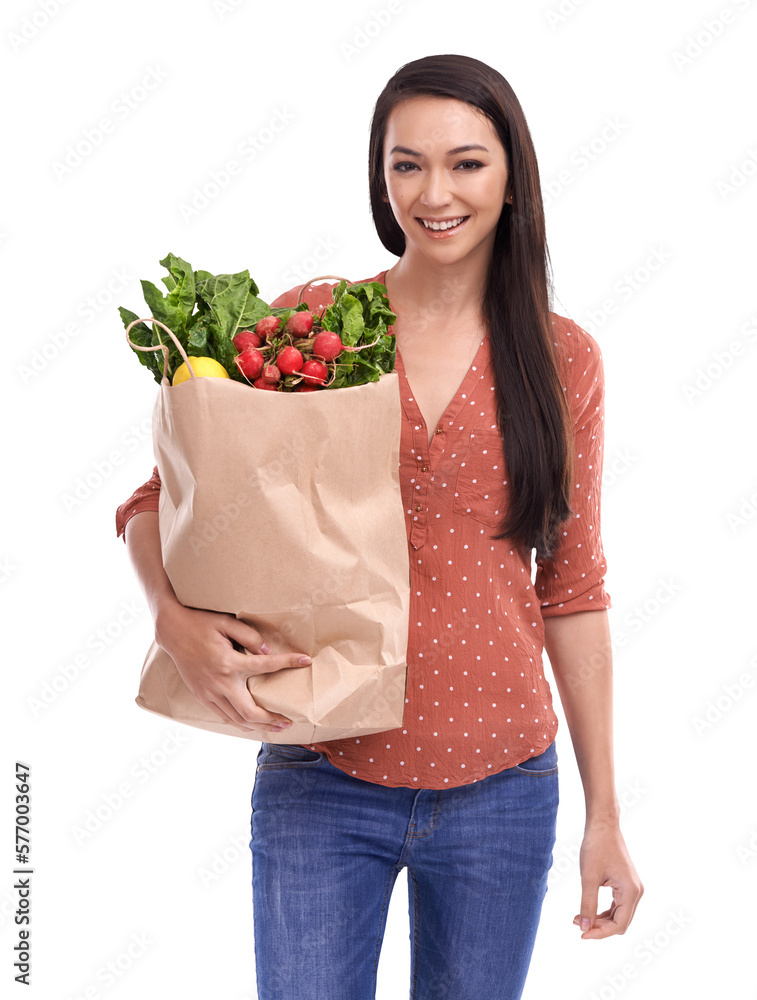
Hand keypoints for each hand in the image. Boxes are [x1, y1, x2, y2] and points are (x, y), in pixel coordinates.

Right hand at [155, 601, 310, 732]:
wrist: (172, 631)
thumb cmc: (201, 623)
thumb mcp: (226, 622)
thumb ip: (249, 636)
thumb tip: (267, 651)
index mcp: (230, 662)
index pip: (266, 666)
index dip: (289, 663)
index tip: (306, 660)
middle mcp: (220, 682)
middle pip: (250, 712)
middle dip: (271, 719)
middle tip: (288, 721)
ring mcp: (209, 693)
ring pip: (236, 719)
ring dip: (258, 726)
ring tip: (275, 727)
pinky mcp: (201, 696)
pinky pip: (223, 716)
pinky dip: (239, 723)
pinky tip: (251, 724)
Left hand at [573, 819, 643, 938]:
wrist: (603, 825)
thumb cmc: (596, 847)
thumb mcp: (589, 877)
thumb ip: (587, 904)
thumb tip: (584, 928)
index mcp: (631, 891)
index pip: (619, 925)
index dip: (601, 933)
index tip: (582, 935)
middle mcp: (636, 892)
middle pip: (620, 922)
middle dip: (600, 927)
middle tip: (577, 926)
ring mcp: (632, 888)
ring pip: (618, 915)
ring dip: (600, 920)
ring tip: (578, 919)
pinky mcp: (625, 884)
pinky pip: (616, 905)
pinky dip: (603, 911)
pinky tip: (587, 911)